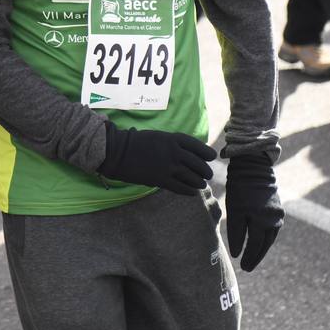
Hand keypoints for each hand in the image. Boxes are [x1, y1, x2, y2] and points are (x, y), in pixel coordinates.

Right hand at [98, 124, 216, 194]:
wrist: (119, 152)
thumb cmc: (137, 143)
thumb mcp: (159, 137)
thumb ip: (175, 144)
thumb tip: (190, 155)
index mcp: (174, 139)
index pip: (200, 148)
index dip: (208, 154)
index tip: (210, 158)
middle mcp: (175, 152)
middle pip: (200, 165)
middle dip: (205, 172)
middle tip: (205, 175)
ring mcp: (169, 167)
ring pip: (194, 178)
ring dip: (199, 183)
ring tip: (200, 184)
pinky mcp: (161, 180)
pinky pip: (182, 188)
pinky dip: (190, 191)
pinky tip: (192, 192)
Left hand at [226, 153, 283, 271]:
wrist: (254, 168)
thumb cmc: (240, 188)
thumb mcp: (234, 209)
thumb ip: (236, 231)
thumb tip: (236, 253)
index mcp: (261, 220)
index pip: (254, 244)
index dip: (247, 255)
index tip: (240, 264)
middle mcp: (273, 219)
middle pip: (264, 244)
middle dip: (255, 256)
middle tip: (247, 268)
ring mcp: (277, 215)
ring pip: (270, 238)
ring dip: (261, 249)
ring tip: (252, 259)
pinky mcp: (278, 210)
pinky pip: (273, 229)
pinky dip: (266, 237)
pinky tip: (260, 242)